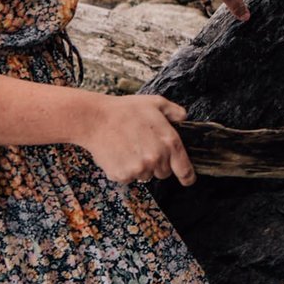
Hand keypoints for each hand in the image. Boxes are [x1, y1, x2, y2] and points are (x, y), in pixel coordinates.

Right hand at [80, 92, 195, 185]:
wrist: (95, 119)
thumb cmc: (125, 110)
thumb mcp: (155, 103)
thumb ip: (174, 111)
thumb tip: (184, 117)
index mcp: (169, 142)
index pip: (185, 169)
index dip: (187, 176)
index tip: (187, 180)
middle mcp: (157, 158)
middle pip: (163, 173)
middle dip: (158, 164)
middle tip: (143, 147)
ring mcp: (139, 169)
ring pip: (145, 176)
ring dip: (140, 167)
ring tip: (129, 147)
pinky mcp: (122, 175)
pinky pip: (128, 178)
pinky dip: (124, 169)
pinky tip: (118, 153)